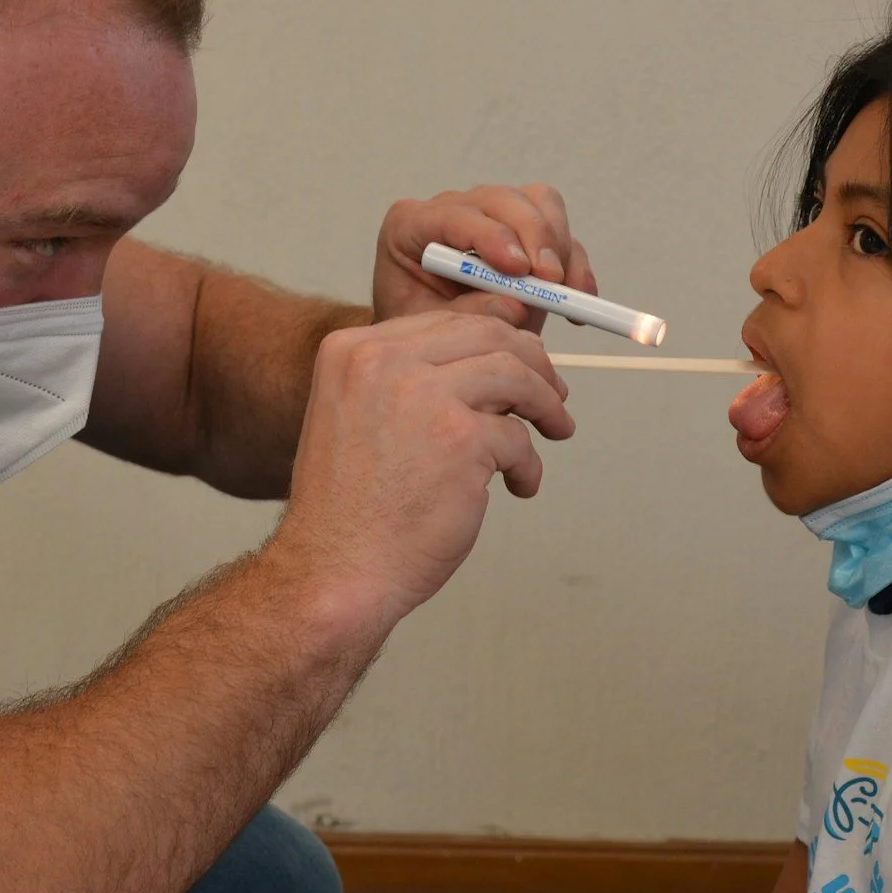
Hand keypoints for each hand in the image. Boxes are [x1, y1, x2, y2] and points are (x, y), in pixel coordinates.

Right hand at [271, 312, 573, 627]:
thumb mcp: (359, 417)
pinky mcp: (461, 439)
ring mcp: (424, 396)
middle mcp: (385, 362)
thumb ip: (407, 383)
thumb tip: (486, 367)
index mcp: (354, 351)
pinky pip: (519, 438)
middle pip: (488, 336)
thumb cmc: (351, 510)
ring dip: (546, 405)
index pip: (447, 322)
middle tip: (553, 396)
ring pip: (515, 375)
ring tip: (555, 431)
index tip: (521, 363)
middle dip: (533, 364)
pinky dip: (528, 465)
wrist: (336, 570)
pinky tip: (517, 485)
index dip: (495, 341)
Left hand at [374, 185, 598, 328]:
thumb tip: (516, 305)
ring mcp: (490, 216)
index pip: (455, 216)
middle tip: (550, 282)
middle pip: (503, 200)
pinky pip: (561, 232)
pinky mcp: (523, 232)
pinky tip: (579, 298)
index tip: (519, 269)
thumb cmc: (417, 328)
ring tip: (566, 294)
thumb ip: (466, 315)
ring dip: (559, 247)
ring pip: (538, 203)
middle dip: (535, 238)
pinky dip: (575, 264)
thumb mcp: (429, 329)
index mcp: (411, 226)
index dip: (492, 237)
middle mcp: (452, 210)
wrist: (429, 340)